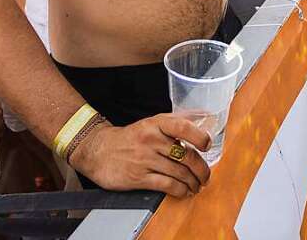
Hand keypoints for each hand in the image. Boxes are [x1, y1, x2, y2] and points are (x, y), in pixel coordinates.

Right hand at [72, 113, 211, 197]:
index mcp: (156, 123)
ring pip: (179, 173)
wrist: (99, 151)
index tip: (207, 145)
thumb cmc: (130, 137)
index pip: (183, 127)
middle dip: (201, 169)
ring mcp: (145, 159)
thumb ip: (176, 121)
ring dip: (193, 182)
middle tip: (205, 175)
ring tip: (197, 185)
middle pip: (186, 156)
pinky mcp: (139, 177)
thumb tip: (204, 115)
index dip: (199, 137)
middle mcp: (151, 140)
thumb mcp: (152, 122)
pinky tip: (184, 191)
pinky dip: (180, 190)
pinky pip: (167, 185)